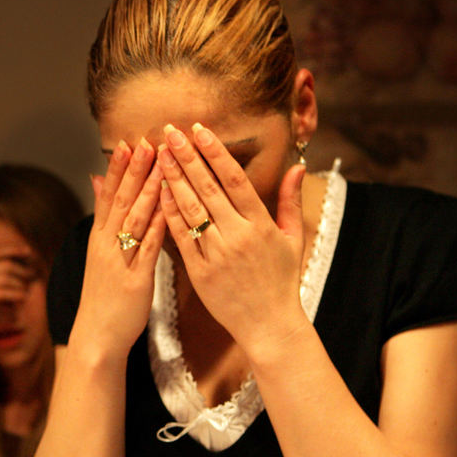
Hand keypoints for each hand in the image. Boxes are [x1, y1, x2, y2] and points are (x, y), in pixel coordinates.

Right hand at [0, 243, 37, 338]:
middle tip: (31, 274)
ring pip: (6, 277)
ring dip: (20, 283)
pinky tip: (20, 298)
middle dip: (21, 268)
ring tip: (26, 288)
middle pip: (5, 264)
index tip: (27, 250)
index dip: (13, 249)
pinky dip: (14, 294)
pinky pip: (2, 293)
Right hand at [71, 138, 165, 356]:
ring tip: (161, 164)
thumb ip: (102, 217)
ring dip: (148, 190)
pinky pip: (149, 247)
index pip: (109, 196)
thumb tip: (96, 181)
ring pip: (135, 219)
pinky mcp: (135, 279)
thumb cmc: (104, 296)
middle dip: (135, 171)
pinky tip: (170, 207)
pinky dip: (159, 225)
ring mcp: (120, 261)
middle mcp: (106, 245)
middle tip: (147, 141)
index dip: (118, 169)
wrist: (96, 336)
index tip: (130, 142)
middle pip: (122, 201)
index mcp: (99, 239)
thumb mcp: (98, 254)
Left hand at [157, 123, 306, 350]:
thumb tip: (298, 166)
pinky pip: (181, 237)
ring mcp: (216, 254)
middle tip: (170, 131)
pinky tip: (158, 192)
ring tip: (159, 154)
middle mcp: (237, 236)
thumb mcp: (294, 239)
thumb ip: (291, 201)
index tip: (199, 130)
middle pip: (207, 188)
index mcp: (261, 224)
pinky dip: (169, 213)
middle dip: (187, 157)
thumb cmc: (282, 281)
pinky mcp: (200, 272)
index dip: (215, 152)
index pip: (234, 179)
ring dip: (173, 179)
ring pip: (190, 209)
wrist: (269, 326)